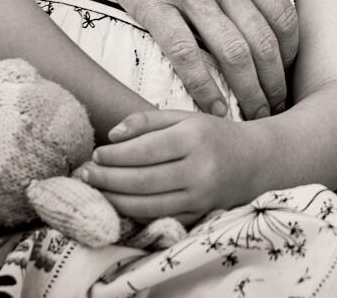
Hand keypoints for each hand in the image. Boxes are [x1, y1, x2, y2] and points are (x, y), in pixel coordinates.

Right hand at [70, 0, 298, 120]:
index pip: (283, 13)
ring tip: (252, 120)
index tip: (288, 71)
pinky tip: (209, 111)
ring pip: (234, 54)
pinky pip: (186, 56)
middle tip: (277, 109)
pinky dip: (203, 88)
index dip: (291, 49)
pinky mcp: (153, 4)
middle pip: (265, 42)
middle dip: (276, 82)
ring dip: (248, 94)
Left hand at [79, 107, 258, 223]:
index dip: (116, 155)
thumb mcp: (184, 117)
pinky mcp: (198, 216)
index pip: (146, 150)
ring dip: (114, 200)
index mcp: (194, 138)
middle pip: (142, 180)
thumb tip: (112, 134)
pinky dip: (134, 214)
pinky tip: (118, 203)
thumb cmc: (213, 134)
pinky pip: (159, 219)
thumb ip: (148, 120)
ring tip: (94, 190)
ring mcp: (199, 197)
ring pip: (147, 205)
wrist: (253, 161)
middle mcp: (199, 170)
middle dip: (107, 179)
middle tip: (83, 175)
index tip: (96, 154)